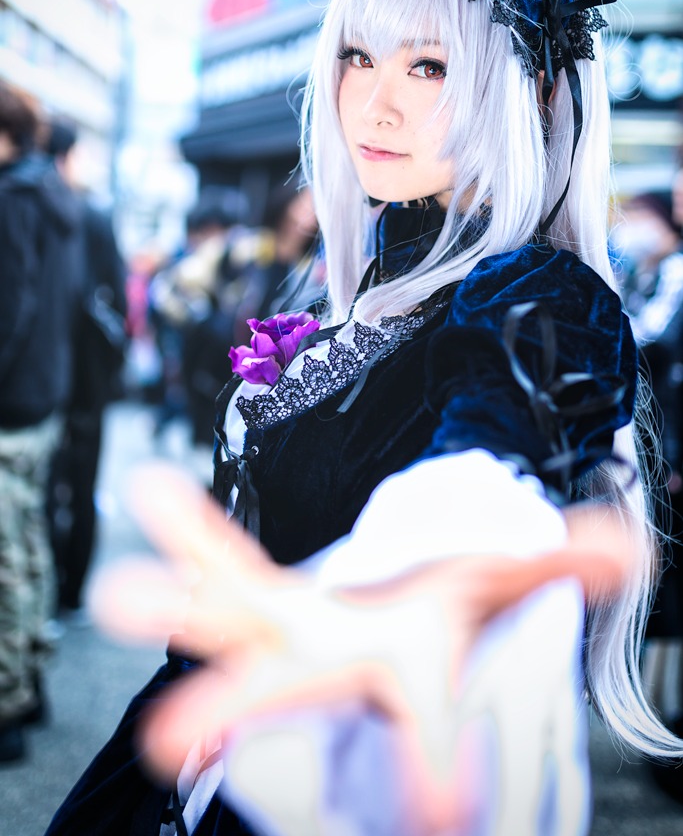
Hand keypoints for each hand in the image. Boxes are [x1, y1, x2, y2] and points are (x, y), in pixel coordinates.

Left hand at [90, 463, 634, 832]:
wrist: (383, 625)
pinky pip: (217, 558)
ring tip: (114, 593)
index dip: (433, 767)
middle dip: (232, 710)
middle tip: (166, 737)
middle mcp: (328, 662)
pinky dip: (187, 529)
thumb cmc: (441, 614)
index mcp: (402, 672)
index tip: (444, 815)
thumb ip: (563, 566)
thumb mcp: (503, 582)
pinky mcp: (251, 599)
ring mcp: (278, 630)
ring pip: (222, 619)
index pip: (424, 729)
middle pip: (281, 689)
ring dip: (172, 603)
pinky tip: (150, 486)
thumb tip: (628, 546)